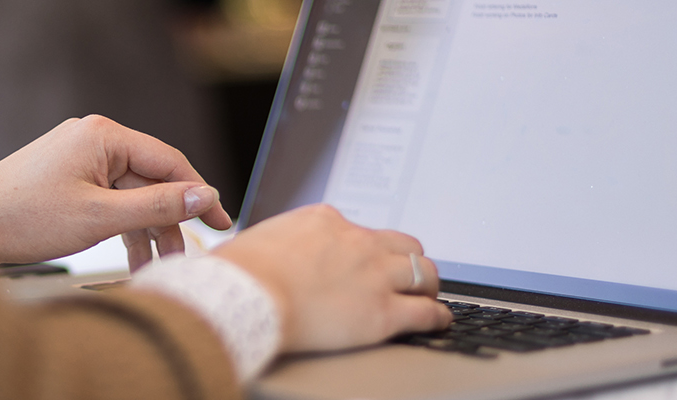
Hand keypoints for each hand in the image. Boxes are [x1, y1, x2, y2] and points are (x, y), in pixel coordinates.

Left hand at [0, 115, 232, 268]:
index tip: (222, 223)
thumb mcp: (99, 218)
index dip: (199, 194)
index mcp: (103, 136)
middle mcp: (92, 140)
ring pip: (130, 197)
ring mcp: (78, 160)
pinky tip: (133, 261)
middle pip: (150, 181)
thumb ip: (156, 207)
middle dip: (167, 224)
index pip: (168, 161)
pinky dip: (121, 230)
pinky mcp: (67, 181)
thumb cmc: (24, 219)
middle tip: (183, 259)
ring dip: (145, 234)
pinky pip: (108, 202)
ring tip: (155, 270)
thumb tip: (203, 196)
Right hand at [212, 204, 449, 351]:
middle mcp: (356, 242)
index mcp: (324, 221)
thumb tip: (258, 253)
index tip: (362, 262)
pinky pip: (426, 312)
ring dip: (426, 285)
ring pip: (423, 272)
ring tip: (427, 296)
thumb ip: (272, 244)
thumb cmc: (238, 272)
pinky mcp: (382, 312)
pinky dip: (436, 317)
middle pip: (401, 245)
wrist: (246, 294)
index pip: (360, 231)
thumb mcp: (257, 240)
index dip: (365, 250)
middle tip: (405, 276)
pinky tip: (438, 321)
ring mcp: (374, 276)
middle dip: (405, 260)